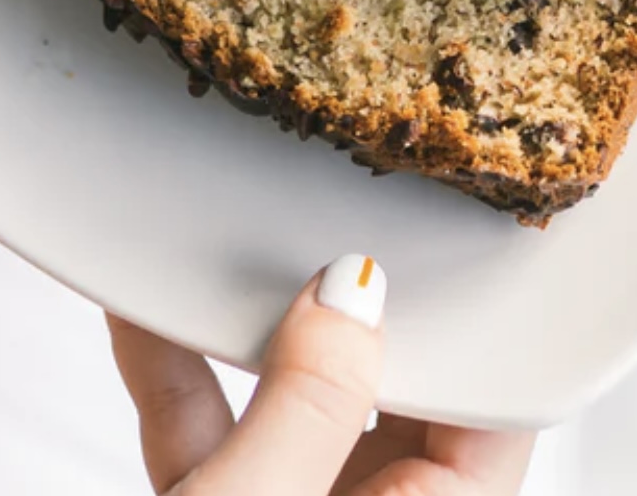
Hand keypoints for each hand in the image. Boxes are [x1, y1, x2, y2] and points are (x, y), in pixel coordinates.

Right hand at [108, 255, 534, 493]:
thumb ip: (309, 406)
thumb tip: (349, 291)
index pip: (493, 410)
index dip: (476, 318)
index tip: (449, 229)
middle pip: (390, 387)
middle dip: (353, 302)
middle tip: (334, 208)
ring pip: (293, 399)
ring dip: (251, 323)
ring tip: (240, 232)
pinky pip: (211, 428)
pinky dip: (178, 370)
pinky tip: (143, 302)